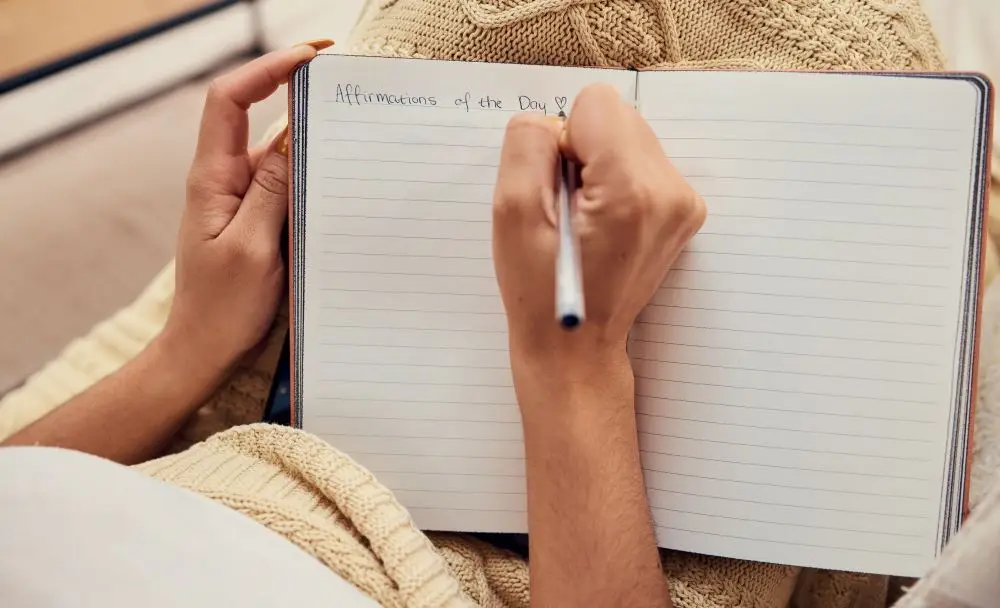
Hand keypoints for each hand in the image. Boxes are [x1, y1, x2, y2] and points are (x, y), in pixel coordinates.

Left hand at [161, 42, 330, 378]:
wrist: (203, 349)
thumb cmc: (222, 307)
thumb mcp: (253, 248)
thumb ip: (273, 191)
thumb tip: (292, 138)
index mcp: (213, 178)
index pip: (230, 99)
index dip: (266, 68)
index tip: (309, 56)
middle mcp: (225, 180)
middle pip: (258, 117)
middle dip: (298, 95)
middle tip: (347, 89)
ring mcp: (241, 199)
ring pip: (278, 154)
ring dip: (310, 141)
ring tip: (355, 135)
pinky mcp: (257, 219)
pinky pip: (285, 185)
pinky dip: (310, 177)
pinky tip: (340, 183)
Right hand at [492, 84, 705, 372]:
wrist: (576, 349)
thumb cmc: (538, 291)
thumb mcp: (512, 214)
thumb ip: (527, 146)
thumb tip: (551, 120)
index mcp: (630, 189)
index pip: (595, 103)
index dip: (562, 140)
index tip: (556, 190)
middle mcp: (670, 190)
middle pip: (618, 117)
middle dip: (582, 151)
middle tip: (567, 210)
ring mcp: (684, 202)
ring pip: (630, 137)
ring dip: (599, 167)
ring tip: (584, 221)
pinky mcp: (685, 210)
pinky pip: (643, 162)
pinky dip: (617, 182)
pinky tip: (602, 225)